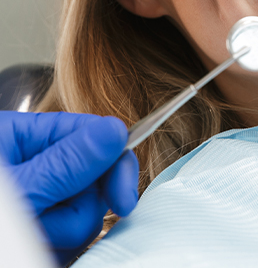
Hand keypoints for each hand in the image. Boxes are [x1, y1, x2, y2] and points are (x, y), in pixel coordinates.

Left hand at [0, 111, 138, 264]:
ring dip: (62, 232)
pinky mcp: (39, 226)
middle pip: (91, 176)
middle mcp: (34, 163)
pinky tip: (35, 246)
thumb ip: (65, 162)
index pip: (90, 133)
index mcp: (22, 137)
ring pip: (84, 211)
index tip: (123, 197)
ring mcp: (38, 197)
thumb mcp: (14, 192)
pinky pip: (70, 235)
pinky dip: (57, 245)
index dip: (114, 161)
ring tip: (30, 238)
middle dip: (78, 207)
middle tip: (49, 226)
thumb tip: (114, 131)